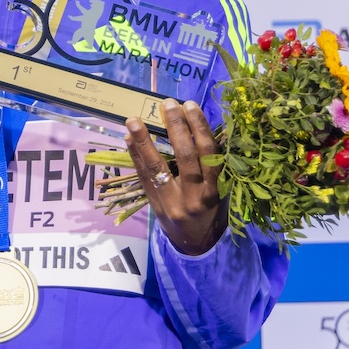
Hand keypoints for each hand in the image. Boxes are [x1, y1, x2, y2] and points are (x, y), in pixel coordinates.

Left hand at [124, 100, 226, 256]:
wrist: (196, 244)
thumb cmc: (211, 211)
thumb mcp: (220, 191)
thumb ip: (212, 166)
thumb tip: (196, 126)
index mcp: (215, 190)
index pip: (209, 154)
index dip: (200, 128)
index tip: (191, 106)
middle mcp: (194, 197)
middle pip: (185, 157)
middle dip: (176, 127)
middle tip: (168, 104)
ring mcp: (172, 203)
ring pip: (157, 168)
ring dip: (144, 141)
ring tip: (134, 119)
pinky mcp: (154, 205)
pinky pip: (143, 177)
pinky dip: (135, 156)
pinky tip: (128, 138)